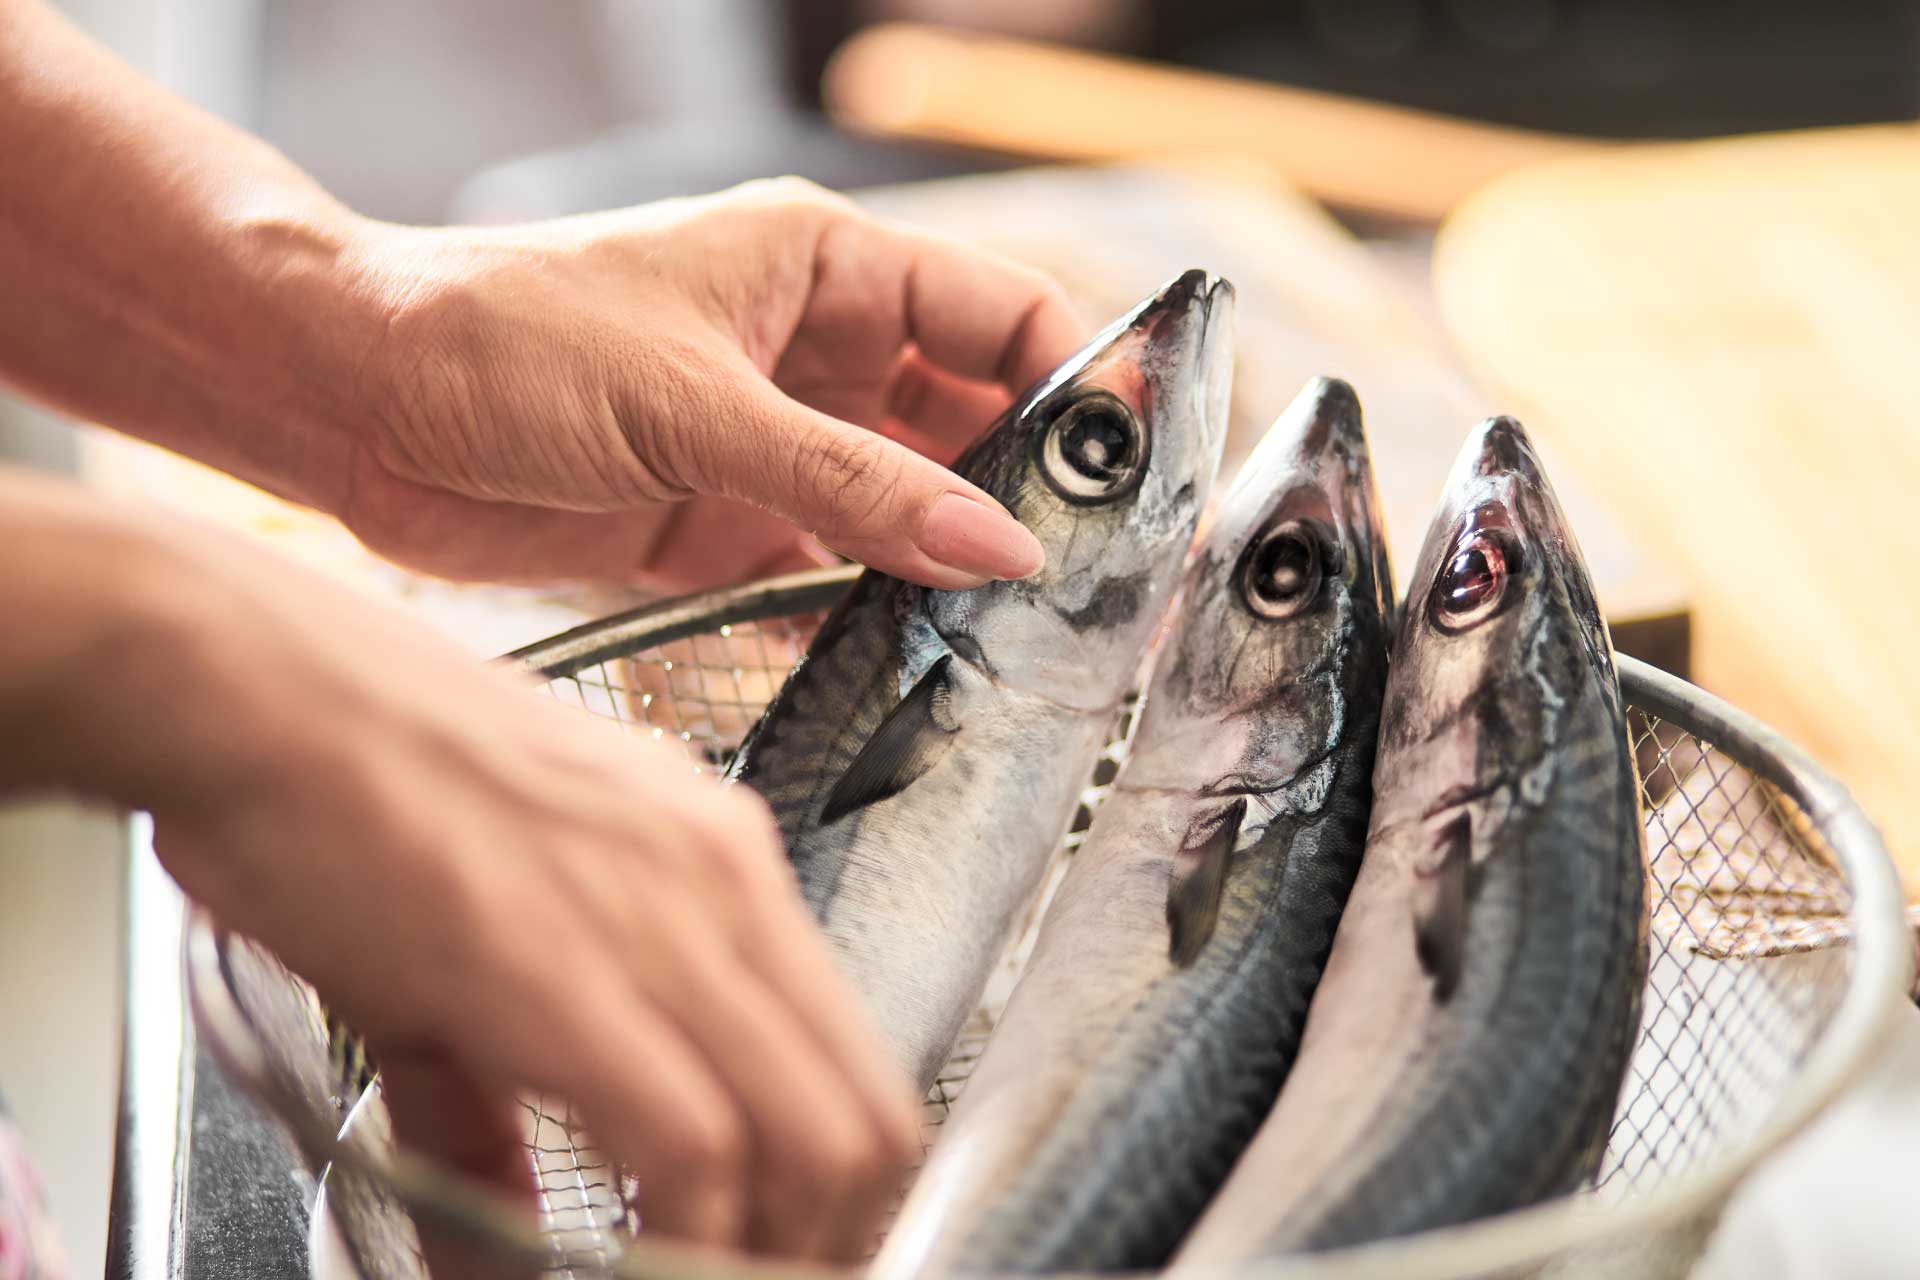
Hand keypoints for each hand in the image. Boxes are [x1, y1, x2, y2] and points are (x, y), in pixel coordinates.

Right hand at [93, 514, 920, 1263]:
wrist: (257, 692)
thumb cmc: (356, 780)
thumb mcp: (477, 928)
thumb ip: (505, 1095)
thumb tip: (505, 1222)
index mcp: (720, 862)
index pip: (856, 1060)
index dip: (846, 1190)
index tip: (796, 1251)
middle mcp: (722, 886)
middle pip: (867, 1121)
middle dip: (832, 1245)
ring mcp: (662, 922)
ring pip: (811, 1144)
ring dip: (769, 1254)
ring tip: (694, 1279)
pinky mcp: (568, 975)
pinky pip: (693, 1147)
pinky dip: (685, 1239)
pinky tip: (637, 1262)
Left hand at [339, 178, 1083, 590]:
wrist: (350, 405)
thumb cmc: (502, 338)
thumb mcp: (695, 407)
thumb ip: (853, 486)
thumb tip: (997, 545)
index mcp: (825, 272)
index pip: (999, 316)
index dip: (1079, 381)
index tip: (1137, 465)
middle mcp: (816, 357)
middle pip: (972, 421)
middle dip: (1033, 489)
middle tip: (1094, 573)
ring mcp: (775, 447)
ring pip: (911, 505)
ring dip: (957, 560)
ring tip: (1025, 629)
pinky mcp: (727, 528)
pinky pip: (836, 573)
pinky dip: (876, 611)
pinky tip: (919, 654)